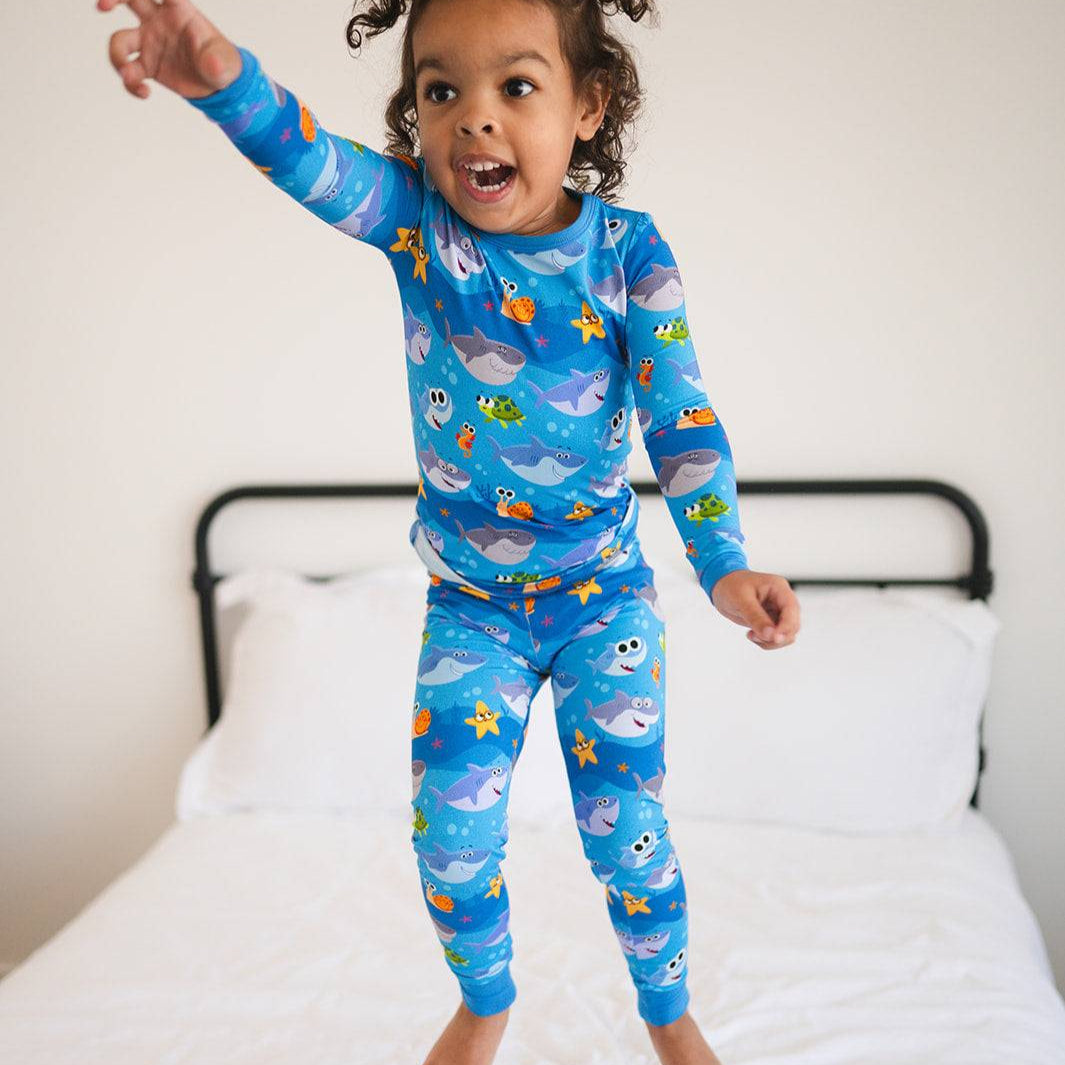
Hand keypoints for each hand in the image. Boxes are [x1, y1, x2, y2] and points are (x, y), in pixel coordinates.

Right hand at [99, 0, 241, 100]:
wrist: (219, 86)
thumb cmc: (223, 64)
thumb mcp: (226, 63)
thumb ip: (218, 61)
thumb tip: (212, 65)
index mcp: (179, 10)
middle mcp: (159, 20)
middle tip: (102, 7)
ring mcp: (150, 41)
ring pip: (120, 40)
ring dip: (117, 56)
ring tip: (128, 75)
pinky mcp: (147, 64)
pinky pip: (128, 71)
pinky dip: (130, 83)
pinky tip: (144, 94)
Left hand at [710, 569, 799, 649]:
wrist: (722, 586)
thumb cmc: (731, 586)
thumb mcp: (741, 600)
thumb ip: (756, 617)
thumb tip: (770, 635)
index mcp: (779, 588)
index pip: (792, 609)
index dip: (786, 626)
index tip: (775, 638)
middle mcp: (782, 600)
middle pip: (793, 625)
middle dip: (777, 636)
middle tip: (756, 637)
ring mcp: (778, 612)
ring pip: (786, 634)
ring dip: (770, 641)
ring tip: (751, 635)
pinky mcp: (771, 621)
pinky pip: (775, 637)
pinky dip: (765, 641)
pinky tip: (751, 635)